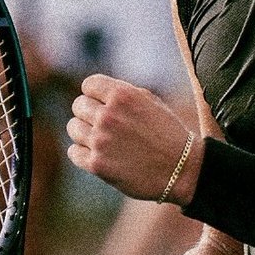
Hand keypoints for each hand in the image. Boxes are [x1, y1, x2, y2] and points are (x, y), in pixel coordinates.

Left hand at [67, 74, 201, 203]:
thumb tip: (95, 92)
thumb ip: (122, 94)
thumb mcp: (150, 102)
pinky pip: (74, 152)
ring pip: (73, 127)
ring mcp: (100, 140)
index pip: (88, 85)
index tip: (104, 104)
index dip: (95, 94)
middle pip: (79, 105)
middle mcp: (108, 115)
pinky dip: (82, 153)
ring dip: (84, 132)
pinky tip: (98, 154)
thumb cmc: (167, 133)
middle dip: (90, 113)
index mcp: (122, 95)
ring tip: (102, 140)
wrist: (181, 169)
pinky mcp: (97, 164)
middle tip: (105, 125)